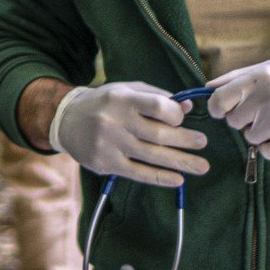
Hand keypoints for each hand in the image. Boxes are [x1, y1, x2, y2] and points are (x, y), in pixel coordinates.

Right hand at [48, 81, 209, 186]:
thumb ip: (156, 97)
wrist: (66, 119)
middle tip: (203, 143)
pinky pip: (139, 173)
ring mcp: (109, 144)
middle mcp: (114, 120)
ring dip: (181, 162)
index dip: (175, 114)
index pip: (157, 106)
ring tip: (201, 166)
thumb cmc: (104, 103)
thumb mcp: (127, 91)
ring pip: (152, 156)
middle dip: (185, 140)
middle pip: (158, 134)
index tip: (181, 119)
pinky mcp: (106, 164)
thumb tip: (188, 109)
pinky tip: (178, 179)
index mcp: (121, 98)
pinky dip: (161, 178)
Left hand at [206, 55, 269, 159]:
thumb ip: (237, 77)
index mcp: (260, 76)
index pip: (219, 100)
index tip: (226, 111)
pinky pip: (269, 152)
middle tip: (267, 112)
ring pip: (251, 138)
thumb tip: (206, 87)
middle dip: (246, 120)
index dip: (219, 109)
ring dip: (263, 134)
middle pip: (234, 122)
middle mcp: (269, 96)